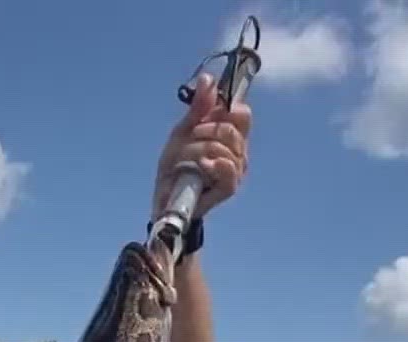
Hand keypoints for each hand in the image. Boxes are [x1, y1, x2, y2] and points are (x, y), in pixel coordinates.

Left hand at [151, 71, 252, 220]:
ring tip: (187, 160)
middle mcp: (239, 151)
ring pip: (223, 146)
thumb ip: (198, 107)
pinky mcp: (230, 186)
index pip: (242, 113)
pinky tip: (201, 166)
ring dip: (197, 150)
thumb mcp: (183, 131)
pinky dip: (212, 163)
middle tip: (188, 140)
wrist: (166, 196)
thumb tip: (208, 78)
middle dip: (203, 131)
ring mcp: (236, 170)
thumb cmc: (177, 164)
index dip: (224, 110)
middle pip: (231, 128)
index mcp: (230, 135)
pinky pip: (228, 167)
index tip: (203, 117)